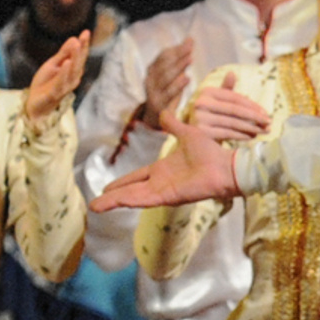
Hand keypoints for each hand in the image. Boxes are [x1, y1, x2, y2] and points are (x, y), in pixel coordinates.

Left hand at [23, 30, 90, 128]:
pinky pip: (61, 82)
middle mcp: (72, 79)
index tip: (86, 32)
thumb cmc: (46, 84)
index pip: (80, 56)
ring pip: (72, 71)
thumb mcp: (53, 65)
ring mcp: (65, 87)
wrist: (35, 104)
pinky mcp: (55, 93)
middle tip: (84, 36)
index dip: (83, 44)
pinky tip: (66, 62)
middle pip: (78, 62)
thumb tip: (74, 39)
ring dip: (75, 58)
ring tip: (77, 45)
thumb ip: (63, 53)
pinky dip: (64, 72)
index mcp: (72, 71)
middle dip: (82, 49)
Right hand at [88, 127, 239, 213]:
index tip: (106, 187)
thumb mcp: (186, 133)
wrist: (226, 166)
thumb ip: (173, 124)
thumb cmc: (211, 153)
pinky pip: (145, 199)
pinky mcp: (169, 196)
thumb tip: (164, 112)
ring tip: (95, 207)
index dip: (121, 183)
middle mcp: (160, 182)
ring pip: (133, 197)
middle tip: (94, 204)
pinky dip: (130, 200)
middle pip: (130, 191)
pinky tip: (115, 202)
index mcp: (162, 169)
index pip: (136, 178)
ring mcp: (163, 191)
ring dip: (115, 201)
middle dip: (112, 197)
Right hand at [135, 38, 194, 131]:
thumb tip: (190, 39)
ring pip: (165, 77)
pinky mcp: (158, 104)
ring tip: (190, 59)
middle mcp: (150, 79)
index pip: (163, 56)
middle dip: (178, 55)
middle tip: (191, 49)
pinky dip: (178, 85)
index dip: (176, 49)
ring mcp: (153, 92)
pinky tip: (187, 78)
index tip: (190, 42)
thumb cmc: (167, 92)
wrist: (156, 118)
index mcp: (153, 70)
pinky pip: (168, 93)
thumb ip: (180, 58)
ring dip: (178, 67)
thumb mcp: (174, 75)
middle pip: (164, 64)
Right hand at [177, 74, 271, 147]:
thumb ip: (226, 89)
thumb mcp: (218, 101)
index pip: (234, 98)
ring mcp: (200, 118)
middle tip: (269, 122)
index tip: (266, 113)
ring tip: (263, 130)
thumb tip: (232, 73)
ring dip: (251, 127)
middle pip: (235, 110)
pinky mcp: (203, 132)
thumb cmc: (211, 115)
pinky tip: (252, 136)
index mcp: (207, 91)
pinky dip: (242, 135)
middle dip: (255, 117)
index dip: (252, 105)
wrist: (196, 137)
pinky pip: (228, 133)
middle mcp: (201, 103)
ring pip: (233, 122)